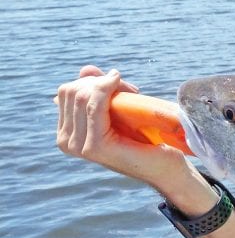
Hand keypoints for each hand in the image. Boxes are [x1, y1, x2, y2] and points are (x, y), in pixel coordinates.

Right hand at [55, 65, 190, 187]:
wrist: (167, 168)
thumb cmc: (146, 139)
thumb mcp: (117, 110)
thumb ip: (98, 89)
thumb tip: (85, 69)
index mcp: (66, 132)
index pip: (66, 91)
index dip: (94, 81)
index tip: (120, 85)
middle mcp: (65, 142)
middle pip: (72, 91)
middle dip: (102, 82)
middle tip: (130, 90)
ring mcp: (78, 146)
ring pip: (83, 96)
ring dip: (110, 86)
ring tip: (132, 94)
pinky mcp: (94, 147)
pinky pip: (94, 106)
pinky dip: (107, 90)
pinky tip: (124, 87)